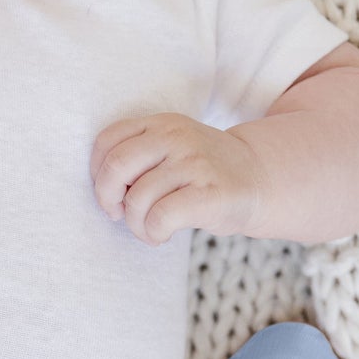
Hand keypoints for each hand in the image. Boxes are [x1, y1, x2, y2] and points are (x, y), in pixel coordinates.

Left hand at [90, 114, 263, 244]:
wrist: (260, 179)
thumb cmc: (202, 172)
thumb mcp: (170, 149)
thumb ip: (138, 157)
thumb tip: (106, 193)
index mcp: (161, 124)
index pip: (108, 140)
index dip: (98, 173)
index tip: (111, 193)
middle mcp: (177, 137)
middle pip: (116, 166)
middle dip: (107, 198)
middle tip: (120, 214)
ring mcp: (195, 163)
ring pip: (137, 198)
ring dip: (135, 225)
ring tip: (149, 228)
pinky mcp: (210, 193)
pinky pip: (161, 217)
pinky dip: (153, 233)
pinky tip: (162, 235)